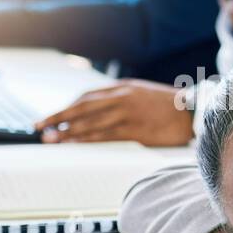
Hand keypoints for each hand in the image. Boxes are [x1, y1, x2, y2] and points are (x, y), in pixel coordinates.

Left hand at [36, 79, 194, 145]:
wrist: (193, 110)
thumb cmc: (167, 104)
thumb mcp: (140, 93)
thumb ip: (119, 98)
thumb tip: (97, 108)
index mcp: (121, 88)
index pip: (86, 97)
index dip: (66, 108)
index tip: (52, 118)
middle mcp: (120, 98)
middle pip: (81, 108)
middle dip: (58, 118)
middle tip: (40, 127)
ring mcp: (127, 114)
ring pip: (90, 123)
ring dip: (68, 132)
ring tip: (51, 139)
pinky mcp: (135, 130)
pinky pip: (105, 135)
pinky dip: (86, 139)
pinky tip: (74, 144)